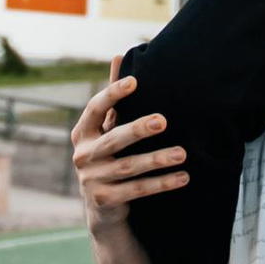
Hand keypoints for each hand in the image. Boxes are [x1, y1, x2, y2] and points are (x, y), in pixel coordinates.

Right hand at [71, 73, 189, 230]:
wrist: (101, 207)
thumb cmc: (108, 155)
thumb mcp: (106, 127)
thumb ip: (113, 96)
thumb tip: (119, 55)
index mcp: (82, 132)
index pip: (94, 109)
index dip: (112, 94)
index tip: (135, 82)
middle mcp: (83, 155)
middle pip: (113, 140)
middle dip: (138, 129)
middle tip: (163, 120)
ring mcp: (92, 179)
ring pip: (129, 167)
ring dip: (157, 160)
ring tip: (182, 153)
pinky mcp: (105, 200)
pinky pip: (137, 190)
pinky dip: (161, 183)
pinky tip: (182, 177)